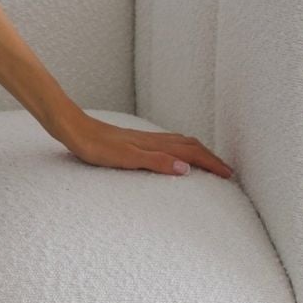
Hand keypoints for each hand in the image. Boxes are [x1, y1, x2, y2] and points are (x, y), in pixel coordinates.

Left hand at [59, 117, 233, 178]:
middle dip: (210, 157)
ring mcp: (143, 138)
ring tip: (208, 161)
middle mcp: (152, 139)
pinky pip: (166, 143)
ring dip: (197, 151)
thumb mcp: (126, 158)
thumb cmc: (95, 146)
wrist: (72, 128)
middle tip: (226, 170)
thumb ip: (156, 162)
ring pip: (179, 142)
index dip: (211, 163)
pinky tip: (173, 153)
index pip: (191, 153)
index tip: (229, 174)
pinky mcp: (133, 139)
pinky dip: (180, 148)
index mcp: (154, 145)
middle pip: (190, 145)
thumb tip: (187, 168)